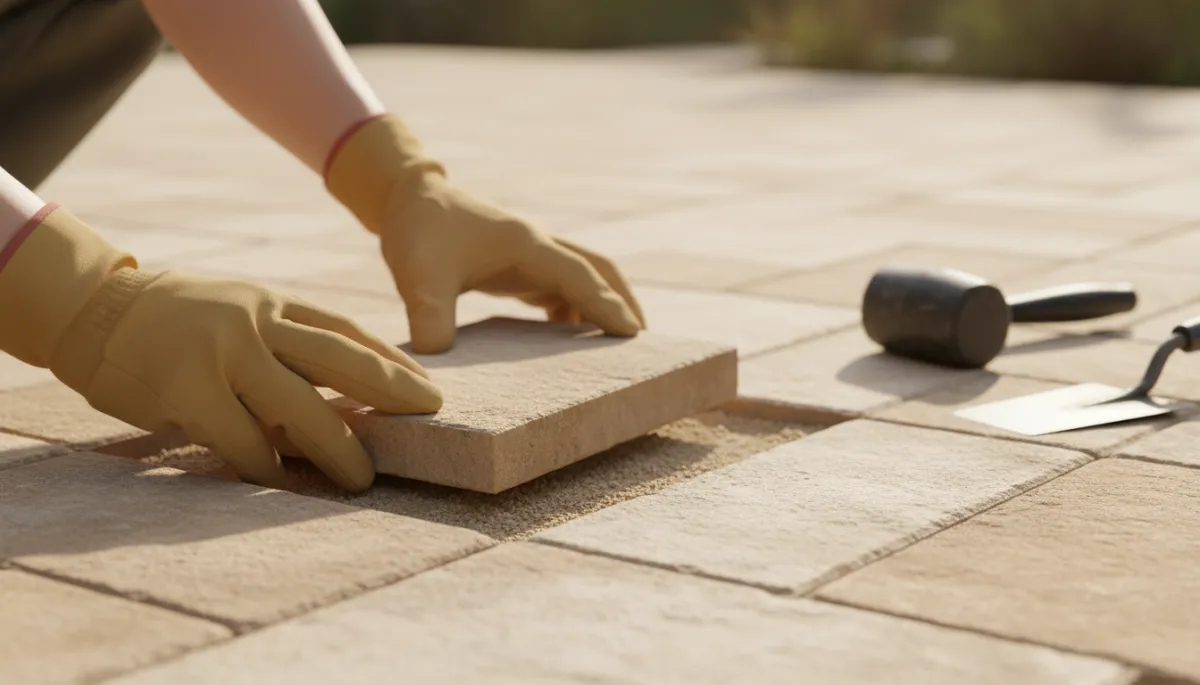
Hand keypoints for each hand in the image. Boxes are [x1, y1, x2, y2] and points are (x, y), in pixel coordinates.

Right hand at [0, 208, 441, 491]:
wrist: (96, 311)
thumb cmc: (182, 321)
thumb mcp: (240, 311)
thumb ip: (287, 343)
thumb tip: (347, 395)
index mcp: (272, 301)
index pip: (345, 331)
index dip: (389, 362)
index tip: (427, 389)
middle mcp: (254, 321)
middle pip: (339, 361)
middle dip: (391, 392)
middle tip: (429, 416)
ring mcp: (221, 354)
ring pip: (297, 410)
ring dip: (334, 449)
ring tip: (361, 478)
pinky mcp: (186, 390)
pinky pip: (241, 441)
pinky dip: (266, 467)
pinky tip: (285, 483)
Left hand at [378, 174, 645, 352]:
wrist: (407, 198)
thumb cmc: (416, 232)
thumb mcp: (418, 276)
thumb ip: (429, 315)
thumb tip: (436, 358)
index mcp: (525, 244)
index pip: (578, 274)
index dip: (606, 303)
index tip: (633, 332)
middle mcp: (537, 245)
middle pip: (599, 269)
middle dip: (622, 301)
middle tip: (642, 342)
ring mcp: (531, 253)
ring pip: (583, 276)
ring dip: (603, 304)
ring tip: (615, 348)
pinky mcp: (520, 263)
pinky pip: (561, 286)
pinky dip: (575, 309)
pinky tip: (569, 340)